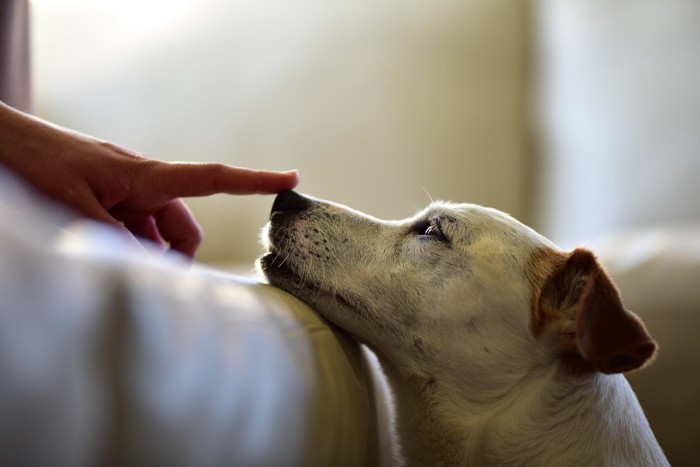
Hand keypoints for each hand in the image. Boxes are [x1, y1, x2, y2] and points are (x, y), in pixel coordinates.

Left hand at [0, 101, 298, 256]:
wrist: (3, 142)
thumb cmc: (38, 160)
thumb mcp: (74, 204)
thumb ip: (114, 236)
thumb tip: (148, 268)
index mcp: (146, 176)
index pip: (212, 178)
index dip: (254, 181)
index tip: (291, 179)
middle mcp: (143, 186)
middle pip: (183, 228)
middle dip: (174, 258)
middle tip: (147, 282)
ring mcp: (126, 196)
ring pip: (156, 237)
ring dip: (141, 257)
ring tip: (103, 263)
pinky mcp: (109, 204)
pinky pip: (132, 234)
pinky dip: (123, 250)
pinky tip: (94, 254)